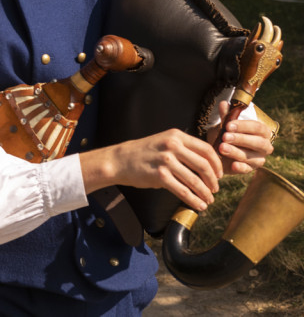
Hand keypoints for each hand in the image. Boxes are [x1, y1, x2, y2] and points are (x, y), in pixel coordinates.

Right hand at [81, 129, 222, 211]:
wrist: (120, 160)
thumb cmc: (144, 153)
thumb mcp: (164, 142)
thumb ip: (183, 149)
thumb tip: (207, 164)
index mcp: (176, 136)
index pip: (206, 149)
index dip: (217, 164)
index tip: (219, 175)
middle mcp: (172, 146)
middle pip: (203, 165)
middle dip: (213, 181)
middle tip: (215, 189)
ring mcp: (165, 161)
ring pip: (195, 180)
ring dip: (205, 193)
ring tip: (208, 200)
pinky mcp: (159, 176)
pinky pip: (183, 191)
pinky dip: (194, 200)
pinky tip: (198, 205)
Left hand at [209, 101, 273, 174]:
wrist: (221, 149)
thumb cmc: (228, 133)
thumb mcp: (227, 124)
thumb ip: (226, 115)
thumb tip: (223, 103)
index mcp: (262, 132)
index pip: (257, 128)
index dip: (244, 126)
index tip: (228, 125)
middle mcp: (264, 145)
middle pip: (257, 142)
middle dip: (240, 139)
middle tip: (225, 136)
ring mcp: (258, 158)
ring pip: (251, 156)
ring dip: (236, 152)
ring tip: (221, 147)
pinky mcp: (250, 169)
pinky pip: (247, 169)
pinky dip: (241, 167)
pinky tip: (233, 165)